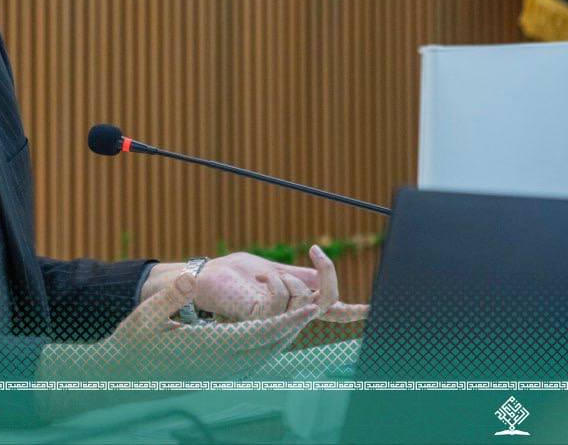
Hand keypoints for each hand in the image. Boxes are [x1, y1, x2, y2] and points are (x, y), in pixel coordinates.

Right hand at [40, 270, 320, 381]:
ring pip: (263, 356)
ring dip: (283, 337)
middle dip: (293, 327)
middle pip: (268, 347)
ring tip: (298, 317)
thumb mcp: (144, 315)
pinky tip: (271, 336)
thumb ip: (170, 296)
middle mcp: (218, 363)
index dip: (285, 321)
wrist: (122, 375)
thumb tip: (189, 277)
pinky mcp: (216, 374)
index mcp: (206, 348)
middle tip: (313, 306)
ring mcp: (219, 372)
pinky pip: (252, 362)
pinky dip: (268, 346)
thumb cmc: (132, 343)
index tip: (308, 309)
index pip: (256, 334)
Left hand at [193, 247, 368, 322]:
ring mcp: (275, 322)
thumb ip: (295, 277)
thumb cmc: (228, 274)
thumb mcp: (268, 270)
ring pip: (305, 299)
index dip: (351, 311)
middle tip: (315, 249)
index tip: (373, 309)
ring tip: (263, 273)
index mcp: (293, 304)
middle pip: (327, 301)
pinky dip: (276, 283)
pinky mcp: (260, 321)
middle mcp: (288, 317)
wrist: (198, 278)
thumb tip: (319, 277)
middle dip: (327, 273)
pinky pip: (283, 301)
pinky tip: (260, 279)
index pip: (328, 310)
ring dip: (288, 277)